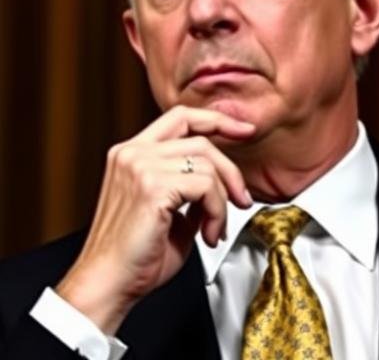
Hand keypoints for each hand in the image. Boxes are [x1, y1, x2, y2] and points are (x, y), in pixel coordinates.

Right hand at [55, 105, 254, 333]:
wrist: (109, 284)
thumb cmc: (135, 257)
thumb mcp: (170, 212)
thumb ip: (191, 189)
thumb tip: (222, 184)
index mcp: (132, 154)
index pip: (181, 118)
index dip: (218, 121)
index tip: (245, 130)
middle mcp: (132, 154)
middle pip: (202, 141)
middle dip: (231, 172)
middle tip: (242, 199)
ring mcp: (140, 166)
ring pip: (207, 165)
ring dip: (222, 202)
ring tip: (215, 228)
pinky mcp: (152, 186)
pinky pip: (206, 187)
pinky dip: (217, 212)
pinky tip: (209, 234)